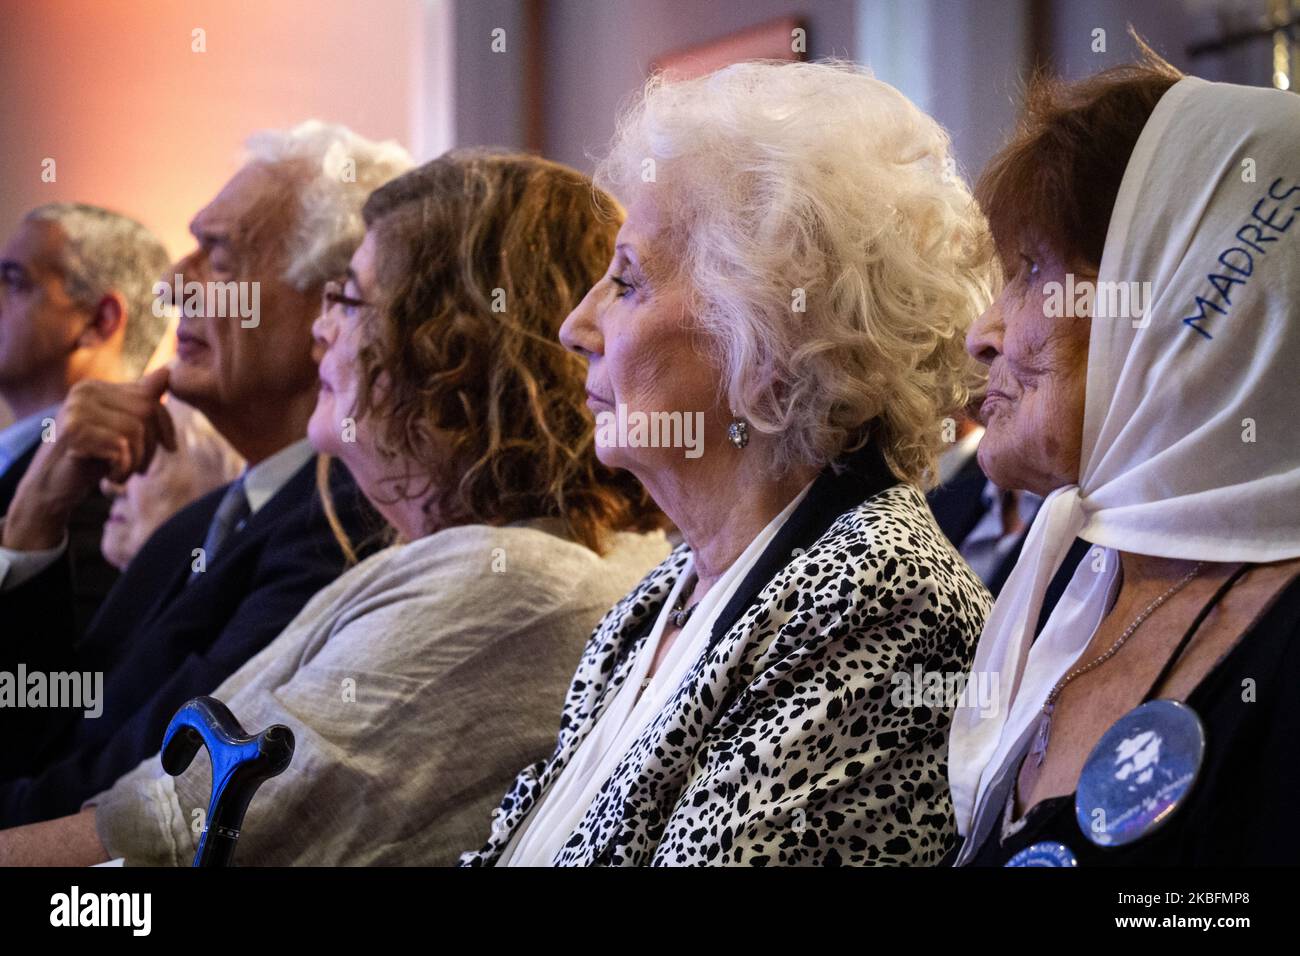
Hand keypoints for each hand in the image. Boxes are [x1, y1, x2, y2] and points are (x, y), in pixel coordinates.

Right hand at [2, 368, 175, 550]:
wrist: (49, 488)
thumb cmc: (90, 459)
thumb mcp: (121, 430)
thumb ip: (141, 403)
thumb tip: (167, 372)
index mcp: (94, 387)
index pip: (149, 397)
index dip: (166, 425)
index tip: (170, 448)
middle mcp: (83, 392)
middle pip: (146, 411)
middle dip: (152, 445)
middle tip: (140, 467)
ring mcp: (76, 410)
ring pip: (135, 430)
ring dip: (137, 460)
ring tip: (122, 472)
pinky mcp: (74, 432)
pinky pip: (121, 447)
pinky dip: (124, 469)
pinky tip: (111, 477)